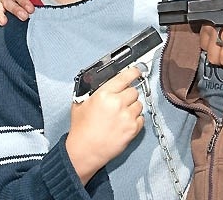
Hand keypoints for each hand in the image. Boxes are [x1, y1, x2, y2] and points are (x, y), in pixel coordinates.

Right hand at [66, 66, 143, 184]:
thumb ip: (94, 91)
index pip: (126, 76)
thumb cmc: (81, 130)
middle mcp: (118, 103)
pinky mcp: (133, 129)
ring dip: (132, 108)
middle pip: (134, 91)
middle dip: (128, 95)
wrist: (84, 151)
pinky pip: (141, 118)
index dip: (134, 72)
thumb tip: (104, 82)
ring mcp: (127, 116)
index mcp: (104, 94)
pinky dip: (135, 120)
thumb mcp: (81, 103)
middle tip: (120, 102)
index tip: (137, 71)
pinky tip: (124, 124)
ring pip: (139, 104)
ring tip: (121, 115)